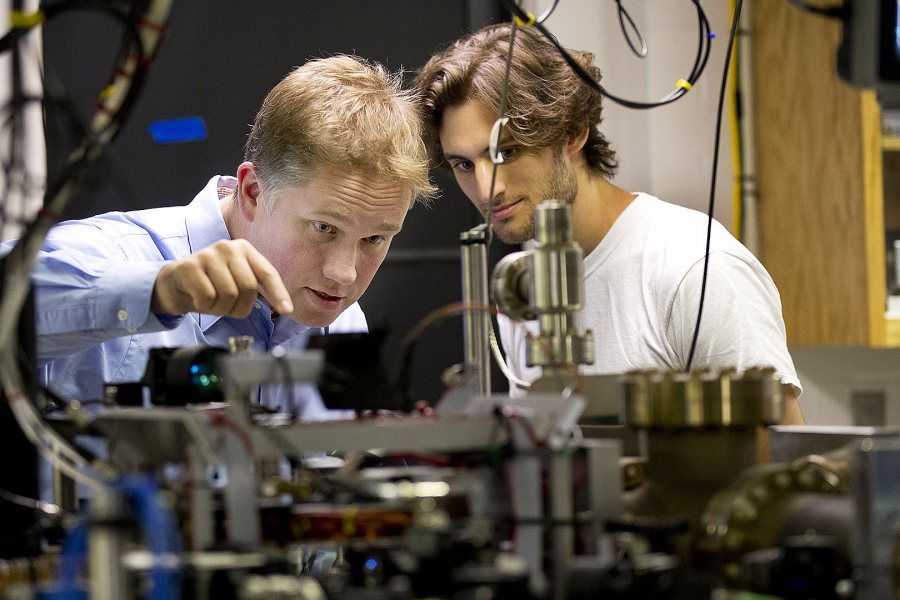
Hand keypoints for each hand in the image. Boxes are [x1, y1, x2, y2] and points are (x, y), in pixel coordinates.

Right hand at [151, 239, 292, 317]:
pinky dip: (204, 306)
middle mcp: (228, 247)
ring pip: (228, 294)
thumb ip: (256, 287)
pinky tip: (197, 298)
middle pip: (248, 287)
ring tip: (211, 301)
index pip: (267, 273)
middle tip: (226, 306)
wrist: (174, 284)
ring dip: (220, 308)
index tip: (287, 310)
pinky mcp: (189, 266)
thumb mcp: (236, 281)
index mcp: (245, 250)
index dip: (279, 293)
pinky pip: (207, 298)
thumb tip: (284, 306)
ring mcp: (208, 254)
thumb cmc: (210, 285)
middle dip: (239, 306)